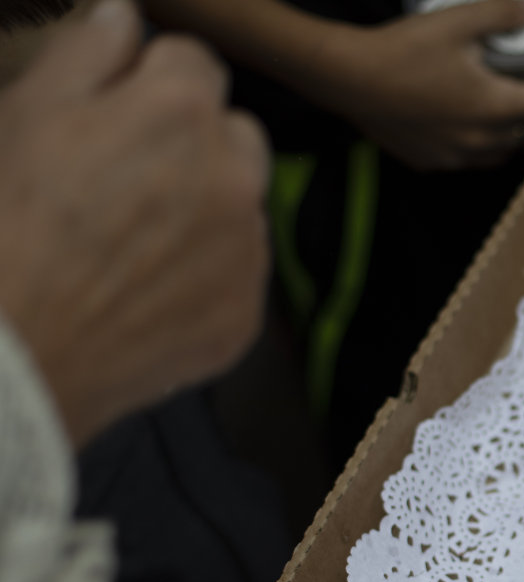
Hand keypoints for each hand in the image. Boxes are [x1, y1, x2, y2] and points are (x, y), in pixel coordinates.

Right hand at [0, 0, 268, 446]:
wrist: (17, 354)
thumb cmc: (7, 225)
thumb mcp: (28, 112)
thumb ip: (90, 52)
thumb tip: (125, 14)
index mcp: (181, 113)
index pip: (195, 62)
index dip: (151, 80)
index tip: (119, 109)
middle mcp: (235, 178)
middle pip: (234, 133)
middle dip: (192, 142)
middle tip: (122, 176)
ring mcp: (246, 252)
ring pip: (241, 205)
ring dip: (203, 207)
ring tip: (128, 237)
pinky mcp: (245, 314)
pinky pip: (236, 274)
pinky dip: (203, 274)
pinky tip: (143, 287)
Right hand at [324, 0, 523, 170]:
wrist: (347, 77)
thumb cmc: (402, 50)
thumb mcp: (457, 21)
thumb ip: (505, 13)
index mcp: (497, 107)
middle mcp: (483, 140)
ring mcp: (458, 156)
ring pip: (506, 151)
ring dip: (517, 133)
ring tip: (514, 109)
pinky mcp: (434, 162)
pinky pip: (472, 158)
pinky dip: (483, 143)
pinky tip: (471, 123)